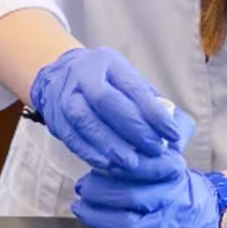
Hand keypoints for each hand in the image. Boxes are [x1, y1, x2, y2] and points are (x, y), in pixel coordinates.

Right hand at [29, 47, 183, 172]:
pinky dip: (90, 153)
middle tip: (154, 150)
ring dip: (111, 145)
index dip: (154, 113)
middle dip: (133, 129)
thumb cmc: (103, 81)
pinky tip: (107, 164)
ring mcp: (64, 95)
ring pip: (85, 121)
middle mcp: (82, 74)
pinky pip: (71, 137)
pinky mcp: (53, 117)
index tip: (171, 134)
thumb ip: (147, 101)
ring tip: (132, 163)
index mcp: (107, 62)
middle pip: (106, 102)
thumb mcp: (125, 79)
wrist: (58, 76)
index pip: (133, 88)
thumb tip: (172, 129)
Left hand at [72, 158, 222, 227]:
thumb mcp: (168, 162)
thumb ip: (143, 152)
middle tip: (82, 187)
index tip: (97, 160)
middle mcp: (171, 200)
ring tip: (82, 209)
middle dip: (98, 192)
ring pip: (130, 226)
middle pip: (130, 196)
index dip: (115, 164)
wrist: (215, 217)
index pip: (141, 165)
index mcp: (173, 173)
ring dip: (99, 219)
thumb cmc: (180, 188)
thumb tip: (106, 144)